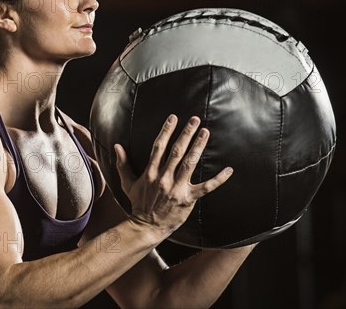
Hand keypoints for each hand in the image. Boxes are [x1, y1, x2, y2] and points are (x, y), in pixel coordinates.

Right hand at [114, 114, 232, 237]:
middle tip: (195, 120)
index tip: (174, 118)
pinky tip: (229, 170)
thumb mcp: (128, 183)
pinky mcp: (188, 199)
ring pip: (190, 163)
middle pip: (177, 151)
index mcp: (150, 172)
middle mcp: (163, 178)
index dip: (166, 131)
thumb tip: (117, 146)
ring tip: (205, 133)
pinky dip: (218, 179)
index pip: (159, 146)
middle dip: (186, 134)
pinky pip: (206, 188)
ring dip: (198, 147)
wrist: (146, 226)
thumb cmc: (138, 203)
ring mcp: (176, 188)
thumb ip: (122, 163)